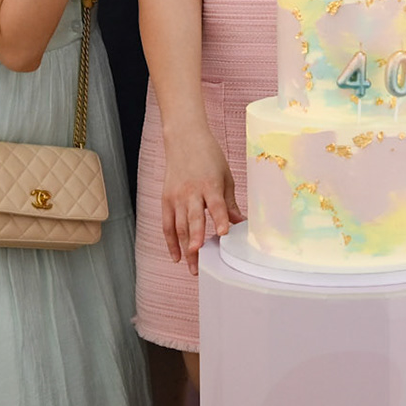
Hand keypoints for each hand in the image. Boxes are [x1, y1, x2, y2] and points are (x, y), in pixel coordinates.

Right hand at [161, 123, 243, 274]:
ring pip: (178, 227)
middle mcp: (191, 192)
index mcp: (210, 184)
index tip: (223, 234)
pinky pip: (167, 224)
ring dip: (184, 248)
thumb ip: (229, 202)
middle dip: (196, 242)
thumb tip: (240, 223)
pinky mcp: (166, 199)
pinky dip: (170, 241)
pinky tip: (176, 257)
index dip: (219, 220)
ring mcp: (176, 197)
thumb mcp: (225, 176)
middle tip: (200, 263)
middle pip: (193, 221)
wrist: (184, 139)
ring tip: (192, 267)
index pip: (215, 205)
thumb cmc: (208, 156)